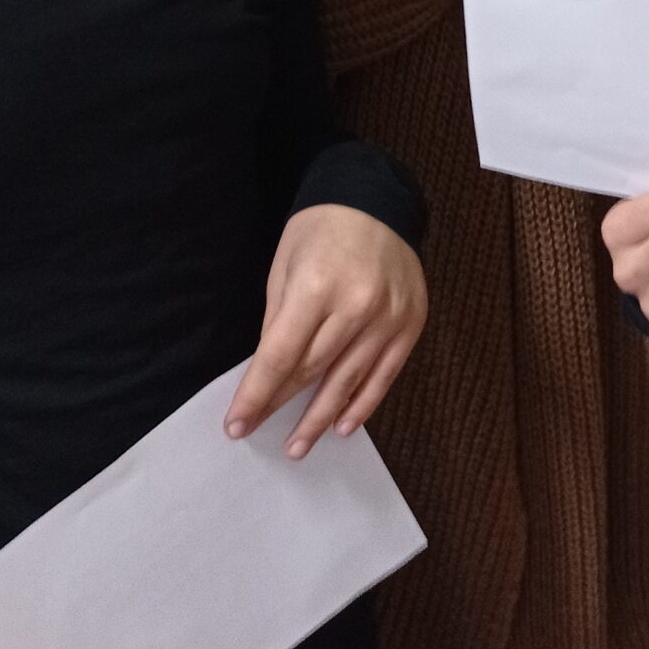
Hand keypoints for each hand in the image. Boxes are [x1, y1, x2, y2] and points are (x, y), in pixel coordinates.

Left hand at [227, 204, 428, 457]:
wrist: (376, 201)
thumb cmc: (319, 231)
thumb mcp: (284, 267)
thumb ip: (278, 322)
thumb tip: (270, 375)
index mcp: (315, 286)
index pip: (281, 356)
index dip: (257, 394)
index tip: (237, 424)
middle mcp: (356, 306)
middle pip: (313, 371)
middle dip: (282, 406)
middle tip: (262, 437)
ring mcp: (388, 318)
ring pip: (349, 381)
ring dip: (320, 418)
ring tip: (298, 447)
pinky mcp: (411, 325)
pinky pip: (385, 376)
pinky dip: (363, 404)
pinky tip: (343, 427)